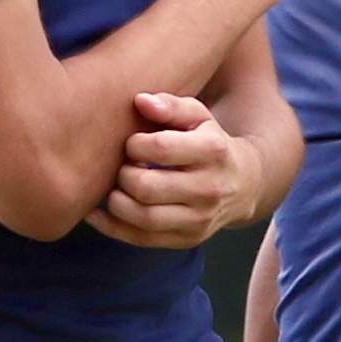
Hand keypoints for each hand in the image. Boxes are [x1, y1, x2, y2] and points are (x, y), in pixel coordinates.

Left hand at [87, 87, 258, 247]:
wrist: (244, 184)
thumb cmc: (210, 143)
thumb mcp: (199, 117)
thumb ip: (171, 106)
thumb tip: (140, 102)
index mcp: (213, 151)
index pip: (160, 148)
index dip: (134, 144)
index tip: (133, 143)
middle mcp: (209, 189)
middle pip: (147, 187)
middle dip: (124, 174)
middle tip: (124, 166)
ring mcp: (201, 219)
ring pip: (143, 217)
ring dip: (117, 202)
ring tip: (117, 187)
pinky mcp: (188, 239)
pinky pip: (141, 239)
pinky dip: (112, 227)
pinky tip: (96, 214)